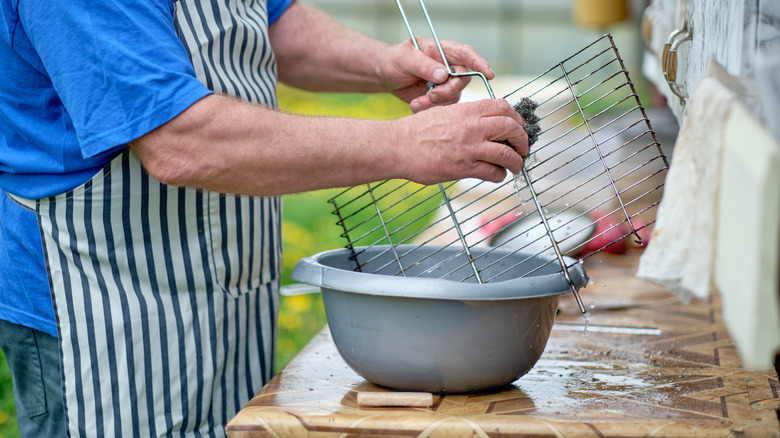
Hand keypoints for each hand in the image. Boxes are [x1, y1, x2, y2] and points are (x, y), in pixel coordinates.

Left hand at [379, 38, 493, 112]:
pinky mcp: (440, 98)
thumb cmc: (395, 60)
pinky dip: (429, 109)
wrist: (386, 75)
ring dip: (436, 102)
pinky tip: (415, 105)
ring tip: (417, 102)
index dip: (479, 63)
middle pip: (462, 80)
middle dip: (448, 91)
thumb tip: (444, 74)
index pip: (467, 54)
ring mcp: (446, 84)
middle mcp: (449, 67)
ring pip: (453, 96)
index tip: (488, 74)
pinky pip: (442, 107)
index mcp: (444, 51)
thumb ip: (424, 65)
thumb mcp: (405, 58)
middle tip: (431, 95)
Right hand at [395, 99, 527, 183]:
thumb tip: (482, 122)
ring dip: (516, 161)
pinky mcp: (463, 167)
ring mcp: (469, 147)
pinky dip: (499, 175)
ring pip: (506, 153)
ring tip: (516, 166)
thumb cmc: (416, 131)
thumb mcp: (443, 112)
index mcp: (467, 110)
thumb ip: (465, 115)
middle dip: (522, 139)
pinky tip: (497, 175)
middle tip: (523, 147)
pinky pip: (492, 172)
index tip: (519, 125)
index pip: (503, 107)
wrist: (397, 146)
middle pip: (511, 128)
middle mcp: (472, 126)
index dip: (517, 117)